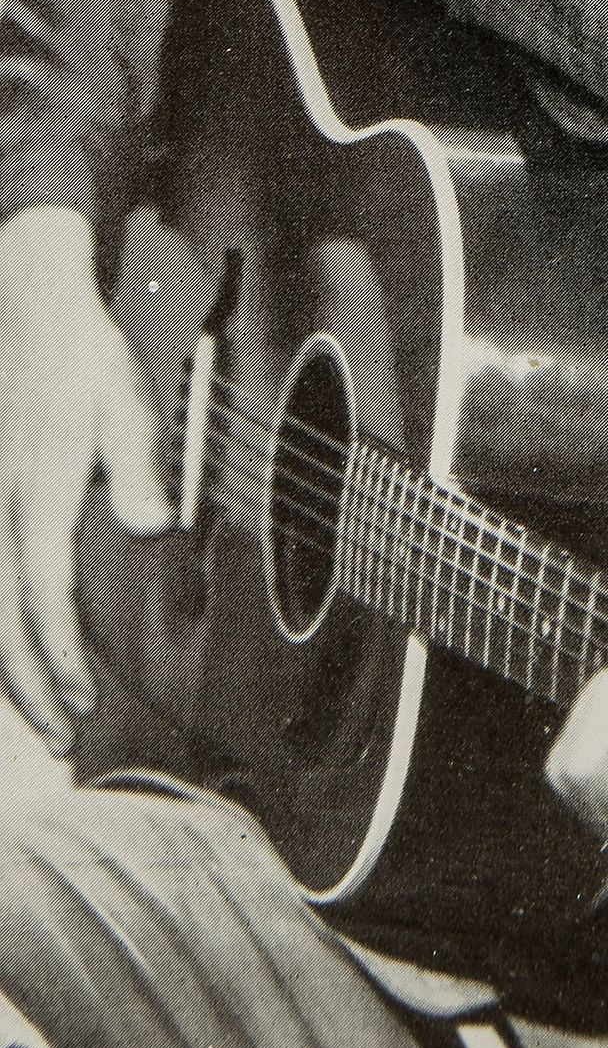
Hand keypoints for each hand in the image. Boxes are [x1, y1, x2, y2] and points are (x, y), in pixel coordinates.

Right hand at [0, 206, 168, 753]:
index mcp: (37, 494)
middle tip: (60, 740)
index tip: (84, 703)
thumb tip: (153, 528)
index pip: (43, 597)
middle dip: (28, 690)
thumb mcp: (128, 403)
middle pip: (0, 622)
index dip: (60, 658)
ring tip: (36, 715)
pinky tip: (8, 653)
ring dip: (6, 669)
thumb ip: (140, 470)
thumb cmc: (83, 358)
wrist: (27, 307)